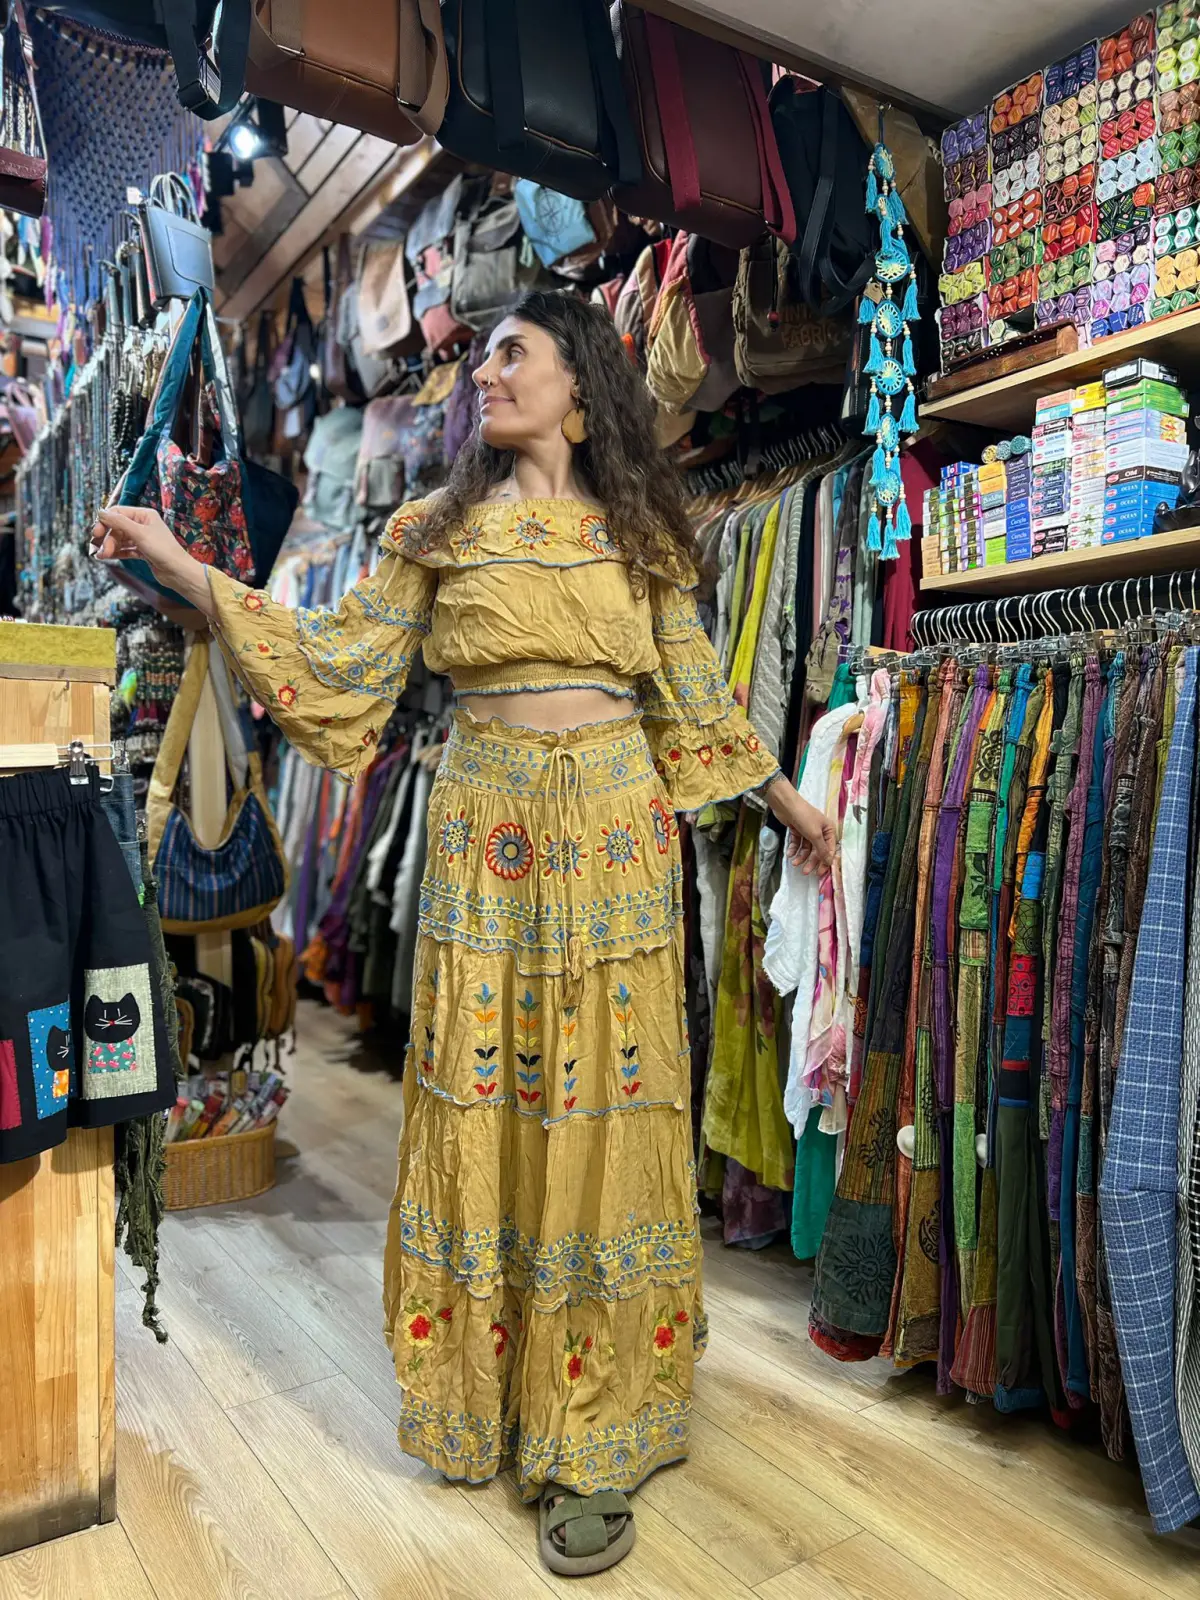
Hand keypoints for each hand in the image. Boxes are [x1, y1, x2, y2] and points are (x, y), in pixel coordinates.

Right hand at [91, 505, 216, 615]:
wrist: (178, 572)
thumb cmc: (163, 550)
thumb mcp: (139, 533)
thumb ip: (119, 522)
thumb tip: (100, 512)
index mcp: (144, 515)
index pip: (118, 513)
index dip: (105, 522)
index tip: (96, 533)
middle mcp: (143, 524)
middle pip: (117, 527)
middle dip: (108, 538)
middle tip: (102, 550)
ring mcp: (142, 539)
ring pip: (120, 539)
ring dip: (110, 547)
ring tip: (103, 556)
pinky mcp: (143, 552)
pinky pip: (125, 549)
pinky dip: (116, 552)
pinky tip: (107, 557)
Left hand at [784, 795, 837, 876]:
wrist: (786, 805)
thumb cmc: (804, 817)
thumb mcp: (815, 834)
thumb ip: (822, 849)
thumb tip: (829, 861)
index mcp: (828, 830)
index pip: (829, 849)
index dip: (825, 862)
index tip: (819, 873)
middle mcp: (820, 831)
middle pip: (817, 850)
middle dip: (811, 861)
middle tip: (805, 872)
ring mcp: (808, 831)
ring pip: (806, 848)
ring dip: (801, 856)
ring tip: (794, 863)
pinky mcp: (797, 830)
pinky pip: (797, 843)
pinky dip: (794, 849)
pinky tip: (790, 853)